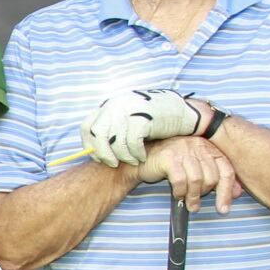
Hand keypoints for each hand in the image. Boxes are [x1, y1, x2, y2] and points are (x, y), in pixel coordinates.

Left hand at [81, 88, 199, 167]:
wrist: (181, 111)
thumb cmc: (153, 120)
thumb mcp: (127, 120)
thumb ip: (111, 129)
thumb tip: (93, 150)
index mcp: (110, 105)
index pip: (88, 127)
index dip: (90, 145)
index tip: (98, 157)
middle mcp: (116, 105)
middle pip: (98, 135)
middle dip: (104, 153)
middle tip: (114, 163)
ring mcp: (129, 110)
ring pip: (116, 142)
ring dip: (124, 156)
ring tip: (133, 160)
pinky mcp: (142, 118)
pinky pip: (132, 143)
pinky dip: (136, 153)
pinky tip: (142, 156)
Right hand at [138, 135, 242, 212]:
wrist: (144, 161)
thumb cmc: (172, 166)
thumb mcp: (198, 169)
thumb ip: (217, 178)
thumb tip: (238, 193)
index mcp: (209, 147)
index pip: (226, 170)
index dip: (227, 192)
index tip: (223, 209)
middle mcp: (198, 145)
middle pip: (212, 177)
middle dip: (205, 195)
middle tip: (196, 204)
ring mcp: (183, 149)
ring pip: (197, 180)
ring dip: (193, 197)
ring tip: (189, 204)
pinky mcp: (169, 157)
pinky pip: (180, 180)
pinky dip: (180, 192)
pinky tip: (177, 195)